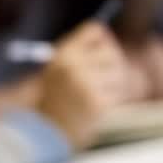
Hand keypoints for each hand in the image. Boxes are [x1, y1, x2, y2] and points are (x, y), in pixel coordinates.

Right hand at [36, 21, 132, 149]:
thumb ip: (80, 54)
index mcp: (63, 54)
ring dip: (113, 83)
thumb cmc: (51, 99)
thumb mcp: (56, 70)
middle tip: (110, 70)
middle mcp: (75, 66)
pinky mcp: (99, 104)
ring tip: (96, 94)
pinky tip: (95, 108)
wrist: (43, 132)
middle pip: (110, 50)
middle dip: (113, 61)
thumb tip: (108, 40)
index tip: (105, 46)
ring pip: (119, 74)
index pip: (94, 30)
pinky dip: (111, 100)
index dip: (103, 38)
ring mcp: (88, 85)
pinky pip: (117, 94)